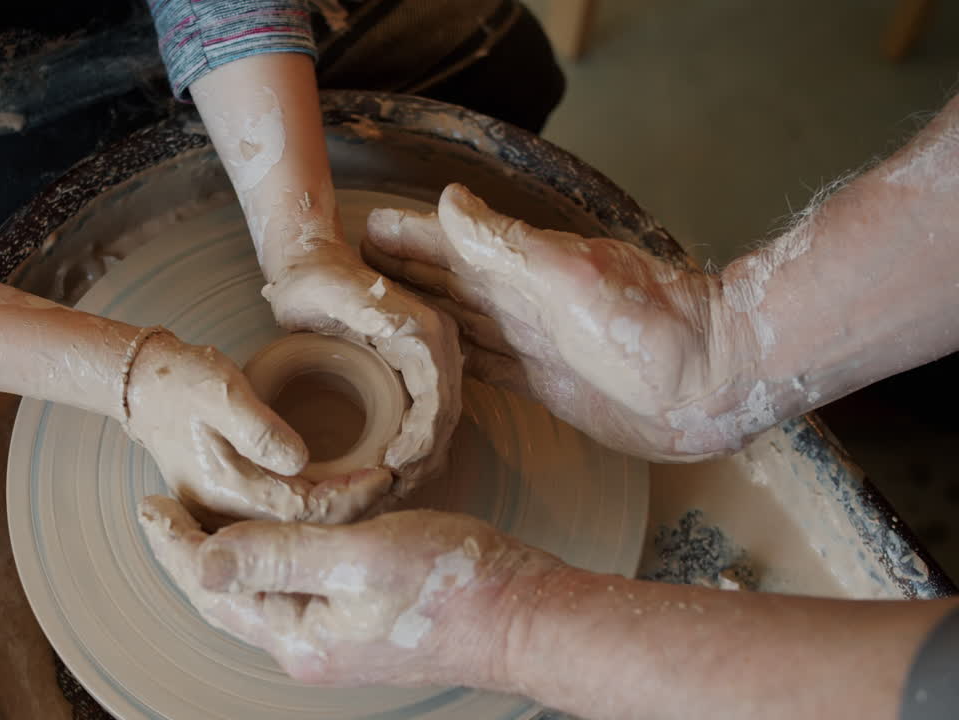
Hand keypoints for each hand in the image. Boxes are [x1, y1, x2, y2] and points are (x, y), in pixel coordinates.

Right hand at [125, 330, 391, 523]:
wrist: (144, 388)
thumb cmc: (182, 383)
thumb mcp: (222, 391)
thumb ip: (260, 428)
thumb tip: (302, 461)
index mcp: (224, 490)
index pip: (301, 512)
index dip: (348, 497)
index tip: (385, 474)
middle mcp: (223, 515)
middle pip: (301, 531)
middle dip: (352, 510)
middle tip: (392, 484)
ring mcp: (223, 516)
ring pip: (292, 532)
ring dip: (337, 515)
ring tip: (376, 491)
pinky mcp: (229, 508)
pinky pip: (281, 523)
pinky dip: (316, 513)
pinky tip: (343, 496)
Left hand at [138, 495, 562, 688]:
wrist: (525, 617)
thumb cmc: (451, 584)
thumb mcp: (359, 558)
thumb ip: (279, 555)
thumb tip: (201, 563)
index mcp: (299, 635)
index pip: (213, 587)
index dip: (175, 545)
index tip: (147, 503)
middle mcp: (309, 646)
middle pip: (228, 596)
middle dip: (190, 553)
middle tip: (161, 507)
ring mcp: (336, 638)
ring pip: (259, 592)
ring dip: (227, 553)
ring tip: (203, 514)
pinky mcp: (361, 623)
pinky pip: (293, 589)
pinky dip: (269, 557)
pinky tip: (273, 533)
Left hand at [263, 241, 463, 500]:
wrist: (309, 264)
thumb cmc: (311, 280)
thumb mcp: (330, 292)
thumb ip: (365, 308)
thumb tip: (402, 331)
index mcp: (425, 331)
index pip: (439, 399)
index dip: (421, 441)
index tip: (391, 468)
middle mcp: (436, 346)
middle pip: (444, 419)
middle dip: (421, 461)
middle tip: (388, 491)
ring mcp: (428, 362)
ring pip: (437, 426)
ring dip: (418, 462)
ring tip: (385, 489)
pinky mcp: (412, 374)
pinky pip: (422, 420)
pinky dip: (410, 451)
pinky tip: (385, 473)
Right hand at [362, 184, 757, 461]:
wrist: (712, 381)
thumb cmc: (650, 322)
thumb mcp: (572, 272)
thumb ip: (508, 243)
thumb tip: (449, 200)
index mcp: (523, 269)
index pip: (449, 246)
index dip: (408, 237)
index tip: (362, 229)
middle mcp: (522, 304)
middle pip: (445, 285)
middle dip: (401, 275)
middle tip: (350, 273)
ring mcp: (533, 345)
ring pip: (458, 325)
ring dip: (421, 316)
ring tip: (378, 314)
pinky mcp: (545, 387)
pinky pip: (484, 370)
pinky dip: (453, 363)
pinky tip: (431, 363)